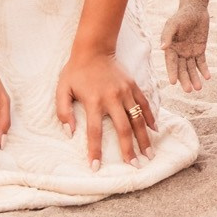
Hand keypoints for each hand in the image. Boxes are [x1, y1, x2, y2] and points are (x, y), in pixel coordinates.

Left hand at [57, 49, 157, 170]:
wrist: (94, 49)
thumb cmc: (75, 71)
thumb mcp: (62, 89)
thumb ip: (63, 111)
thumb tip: (69, 133)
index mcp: (94, 101)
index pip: (95, 132)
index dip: (95, 151)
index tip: (96, 167)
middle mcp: (112, 98)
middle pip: (123, 129)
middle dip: (129, 149)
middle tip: (135, 166)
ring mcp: (126, 92)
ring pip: (138, 119)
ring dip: (144, 138)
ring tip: (149, 155)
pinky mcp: (134, 86)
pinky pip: (144, 104)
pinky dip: (150, 117)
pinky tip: (155, 130)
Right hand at [160, 0, 210, 91]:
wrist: (195, 9)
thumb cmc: (181, 16)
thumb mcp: (173, 24)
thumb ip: (167, 35)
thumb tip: (162, 48)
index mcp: (170, 48)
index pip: (171, 63)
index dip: (172, 73)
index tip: (173, 83)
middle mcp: (179, 52)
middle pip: (181, 69)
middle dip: (185, 80)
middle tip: (189, 90)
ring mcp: (189, 52)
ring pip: (191, 68)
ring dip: (195, 78)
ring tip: (198, 88)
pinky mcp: (200, 50)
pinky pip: (201, 62)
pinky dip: (204, 70)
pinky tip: (207, 77)